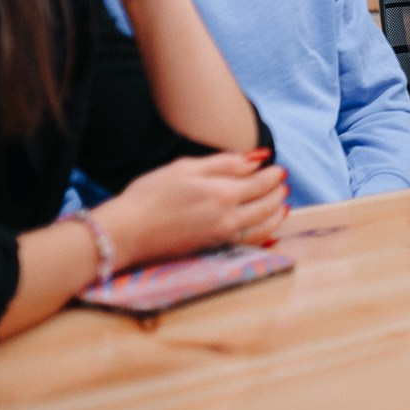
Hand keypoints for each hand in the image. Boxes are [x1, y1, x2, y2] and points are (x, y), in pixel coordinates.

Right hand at [93, 151, 289, 266]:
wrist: (126, 232)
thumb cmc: (150, 195)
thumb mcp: (186, 167)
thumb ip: (224, 163)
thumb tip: (256, 159)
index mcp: (223, 194)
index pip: (261, 184)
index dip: (273, 176)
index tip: (279, 169)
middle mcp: (228, 219)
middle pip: (266, 206)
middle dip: (278, 194)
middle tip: (283, 184)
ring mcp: (221, 238)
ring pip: (262, 227)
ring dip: (276, 215)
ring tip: (282, 205)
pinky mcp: (213, 250)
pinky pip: (249, 242)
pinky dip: (264, 234)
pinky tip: (267, 230)